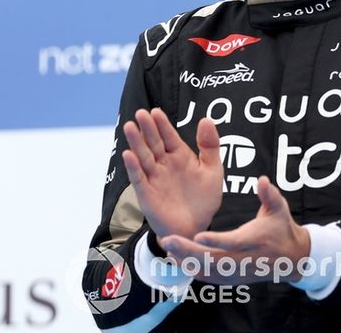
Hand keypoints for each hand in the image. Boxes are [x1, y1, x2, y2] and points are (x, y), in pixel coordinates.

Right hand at [122, 108, 222, 241]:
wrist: (195, 229)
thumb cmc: (203, 199)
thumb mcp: (212, 171)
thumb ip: (210, 146)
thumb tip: (206, 119)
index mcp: (178, 156)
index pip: (169, 136)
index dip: (162, 124)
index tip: (156, 111)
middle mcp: (163, 164)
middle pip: (153, 143)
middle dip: (147, 129)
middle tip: (141, 113)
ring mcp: (153, 177)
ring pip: (143, 156)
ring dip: (136, 142)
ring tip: (130, 127)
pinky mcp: (146, 193)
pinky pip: (138, 178)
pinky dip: (133, 167)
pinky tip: (128, 155)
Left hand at [159, 176, 310, 283]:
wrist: (294, 258)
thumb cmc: (282, 228)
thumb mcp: (280, 209)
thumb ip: (270, 195)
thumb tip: (263, 180)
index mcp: (257, 240)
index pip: (235, 242)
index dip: (217, 241)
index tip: (197, 235)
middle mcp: (247, 259)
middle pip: (216, 259)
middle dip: (190, 252)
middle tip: (167, 240)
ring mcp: (240, 271)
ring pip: (211, 271)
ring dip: (187, 261)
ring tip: (167, 247)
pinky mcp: (235, 278)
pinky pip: (212, 278)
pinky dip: (193, 270)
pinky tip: (176, 259)